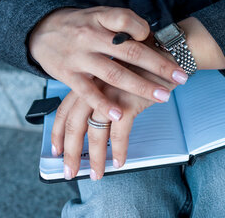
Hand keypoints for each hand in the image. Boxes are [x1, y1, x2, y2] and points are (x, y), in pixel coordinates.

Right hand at [29, 6, 187, 120]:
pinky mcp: (68, 75)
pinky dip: (103, 104)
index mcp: (101, 18)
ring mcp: (79, 57)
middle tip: (181, 76)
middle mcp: (91, 36)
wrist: (41, 30)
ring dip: (140, 87)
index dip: (145, 30)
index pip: (127, 20)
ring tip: (163, 96)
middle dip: (158, 65)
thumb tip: (151, 37)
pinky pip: (88, 92)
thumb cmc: (82, 24)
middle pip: (130, 51)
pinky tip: (120, 114)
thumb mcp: (100, 15)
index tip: (162, 42)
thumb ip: (124, 23)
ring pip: (114, 74)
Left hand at [51, 63, 176, 179]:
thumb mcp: (116, 74)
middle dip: (71, 152)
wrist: (166, 52)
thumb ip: (103, 90)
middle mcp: (95, 87)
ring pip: (95, 133)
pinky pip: (119, 134)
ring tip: (98, 173)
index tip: (57, 150)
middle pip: (74, 125)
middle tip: (71, 171)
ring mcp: (110, 94)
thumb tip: (97, 116)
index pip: (64, 110)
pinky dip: (119, 150)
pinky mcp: (128, 102)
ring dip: (96, 157)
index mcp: (89, 80)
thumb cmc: (144, 64)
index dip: (58, 133)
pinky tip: (120, 161)